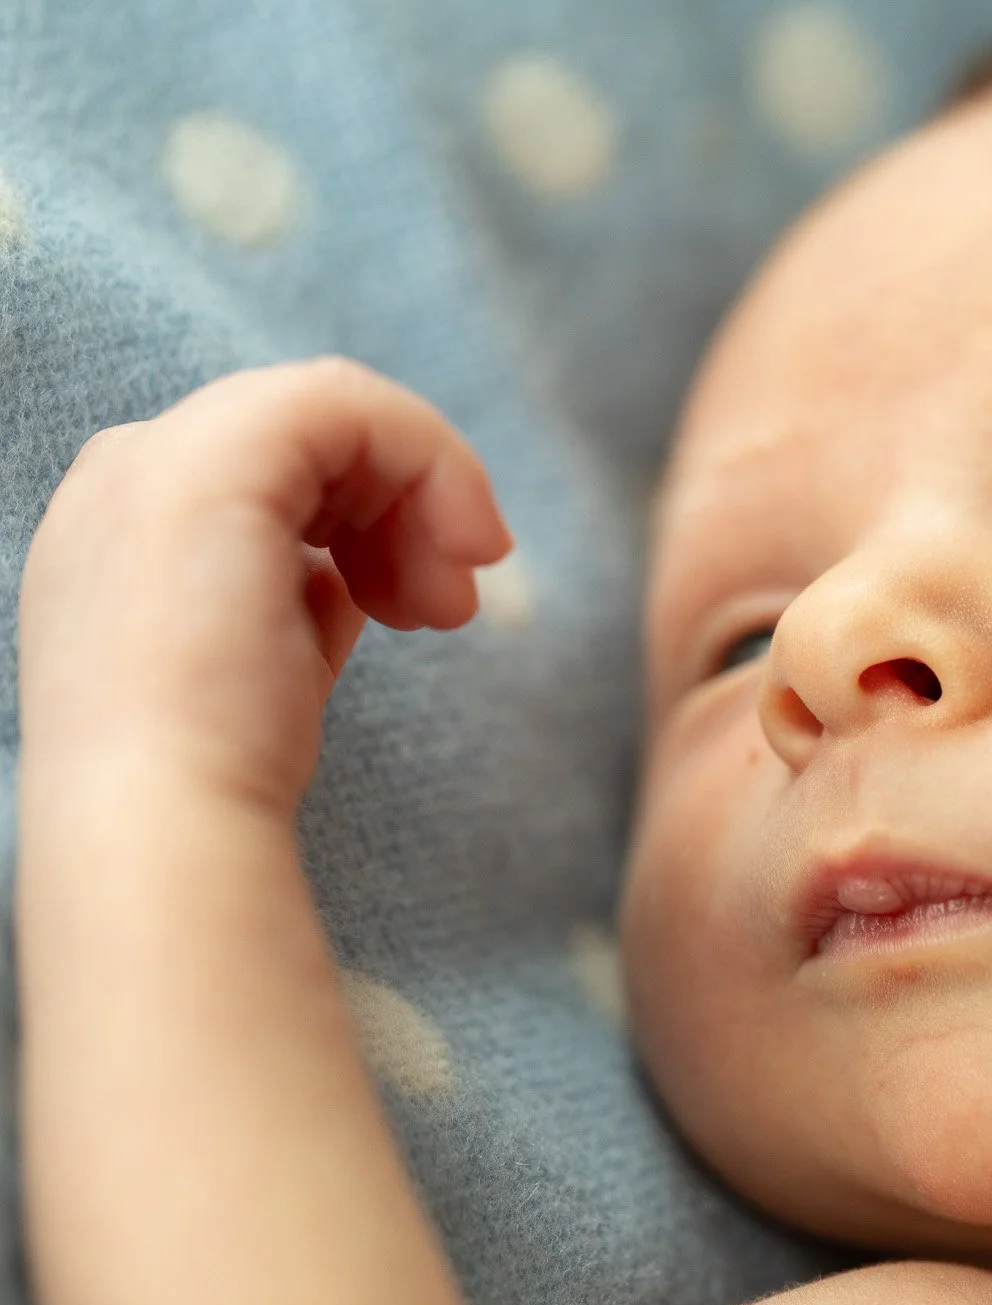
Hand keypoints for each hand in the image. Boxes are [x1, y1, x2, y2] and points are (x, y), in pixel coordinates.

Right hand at [18, 357, 511, 814]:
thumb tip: (346, 576)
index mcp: (129, 522)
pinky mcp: (214, 458)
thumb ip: (301, 593)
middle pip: (311, 435)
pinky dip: (432, 462)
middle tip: (452, 605)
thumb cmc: (219, 763)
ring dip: (425, 493)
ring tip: (449, 602)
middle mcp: (128, 472)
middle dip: (405, 506)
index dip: (369, 517)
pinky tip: (462, 549)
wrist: (161, 815)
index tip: (432, 605)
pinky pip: (349, 402)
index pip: (278, 470)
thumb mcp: (270, 655)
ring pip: (337, 408)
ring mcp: (157, 455)